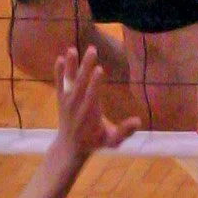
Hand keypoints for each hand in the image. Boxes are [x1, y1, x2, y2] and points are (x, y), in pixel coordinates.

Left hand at [50, 46, 140, 162]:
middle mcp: (77, 105)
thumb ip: (124, 131)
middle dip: (86, 66)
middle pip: (81, 83)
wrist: (70, 147)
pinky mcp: (61, 100)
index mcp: (90, 113)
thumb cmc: (95, 141)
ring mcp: (67, 102)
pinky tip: (59, 59)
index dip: (95, 82)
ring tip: (72, 49)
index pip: (92, 95)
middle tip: (92, 50)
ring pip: (69, 81)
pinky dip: (59, 72)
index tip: (99, 68)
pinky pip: (59, 84)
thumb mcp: (112, 141)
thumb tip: (138, 121)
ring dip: (71, 65)